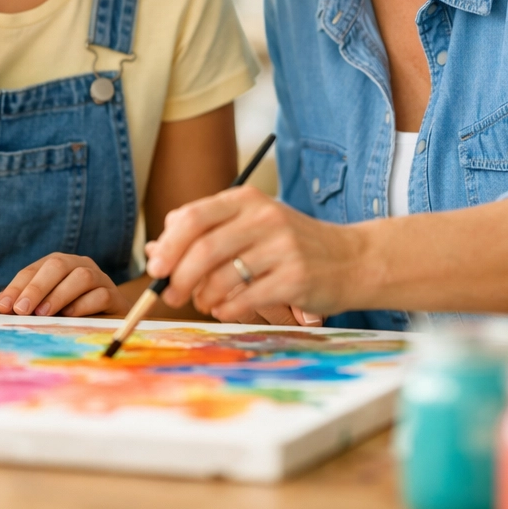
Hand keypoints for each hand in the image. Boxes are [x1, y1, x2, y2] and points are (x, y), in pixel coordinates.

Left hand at [0, 253, 129, 317]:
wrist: (109, 319)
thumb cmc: (71, 311)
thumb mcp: (45, 307)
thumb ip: (25, 303)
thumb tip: (0, 303)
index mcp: (58, 265)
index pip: (34, 270)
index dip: (17, 286)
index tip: (4, 306)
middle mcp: (79, 265)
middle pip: (58, 265)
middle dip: (37, 287)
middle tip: (22, 309)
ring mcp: (100, 278)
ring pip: (82, 276)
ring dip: (59, 294)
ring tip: (43, 314)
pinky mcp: (115, 297)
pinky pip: (101, 295)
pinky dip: (83, 305)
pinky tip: (69, 316)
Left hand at [144, 187, 359, 323]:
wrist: (352, 259)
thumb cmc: (290, 243)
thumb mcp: (251, 222)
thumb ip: (207, 229)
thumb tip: (156, 249)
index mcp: (247, 199)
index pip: (193, 217)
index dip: (168, 245)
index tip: (156, 267)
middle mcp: (264, 218)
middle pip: (203, 249)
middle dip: (178, 276)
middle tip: (170, 294)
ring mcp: (282, 248)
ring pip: (221, 277)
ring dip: (203, 297)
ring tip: (204, 302)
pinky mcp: (295, 279)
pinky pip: (244, 299)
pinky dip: (226, 309)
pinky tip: (226, 309)